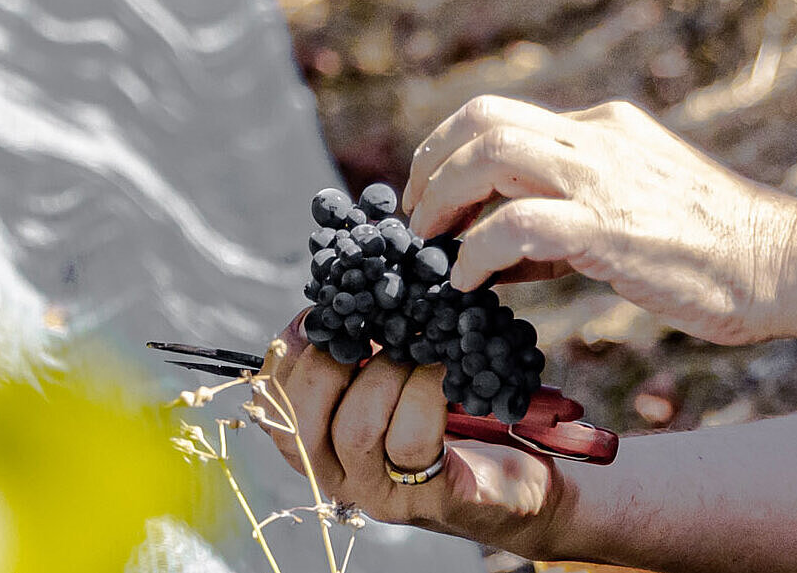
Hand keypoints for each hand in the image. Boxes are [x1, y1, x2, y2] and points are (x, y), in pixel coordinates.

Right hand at [250, 313, 569, 550]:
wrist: (522, 470)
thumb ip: (359, 352)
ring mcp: (382, 493)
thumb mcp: (395, 379)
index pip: (274, 409)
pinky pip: (410, 441)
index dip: (286, 357)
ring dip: (386, 374)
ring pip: (355, 429)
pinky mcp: (429, 499)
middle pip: (301, 422)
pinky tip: (447, 371)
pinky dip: (425, 393)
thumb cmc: (455, 415)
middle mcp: (341, 477)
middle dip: (329, 364)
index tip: (317, 316)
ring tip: (418, 348)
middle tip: (370, 331)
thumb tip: (337, 298)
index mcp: (322, 445)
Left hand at [407, 96, 796, 344]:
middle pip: (482, 120)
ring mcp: (605, 178)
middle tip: (413, 219)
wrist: (783, 264)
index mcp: (606, 128)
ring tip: (429, 246)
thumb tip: (496, 252)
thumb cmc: (714, 253)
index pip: (503, 117)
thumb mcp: (632, 214)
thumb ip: (567, 220)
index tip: (429, 198)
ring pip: (490, 154)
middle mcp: (599, 139)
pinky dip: (475, 253)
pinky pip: (515, 225)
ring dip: (442, 199)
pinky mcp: (610, 227)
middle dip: (431, 167)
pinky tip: (467, 283)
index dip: (451, 153)